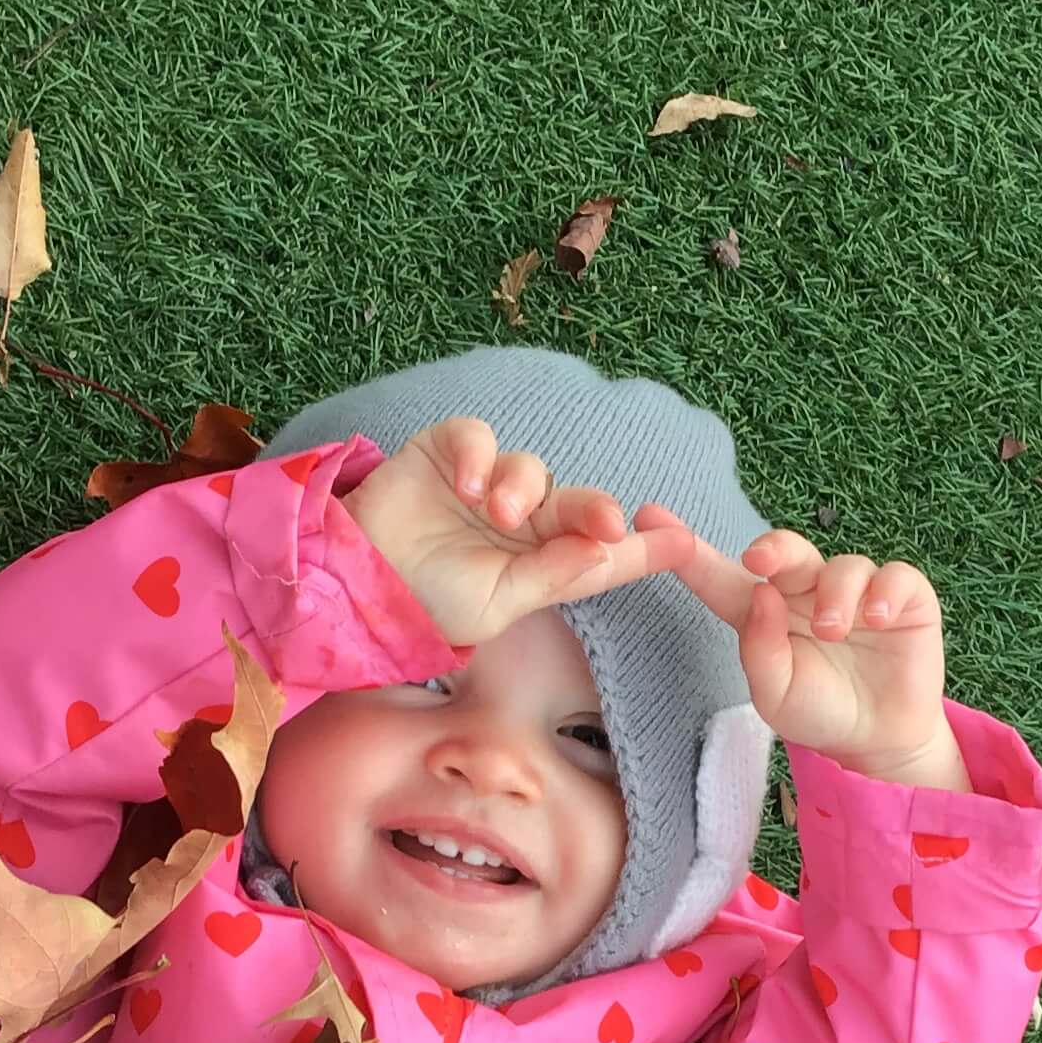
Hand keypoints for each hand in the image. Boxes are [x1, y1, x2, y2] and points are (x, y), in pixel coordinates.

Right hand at [338, 417, 669, 646]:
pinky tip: (468, 485)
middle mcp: (521, 521)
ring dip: (521, 486)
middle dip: (592, 510)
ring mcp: (485, 484)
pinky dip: (478, 454)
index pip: (600, 553)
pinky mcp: (446, 452)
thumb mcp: (496, 605)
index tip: (684, 544)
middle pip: (573, 504)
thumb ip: (548, 577)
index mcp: (541, 563)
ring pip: (529, 468)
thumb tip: (602, 554)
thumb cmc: (427, 603)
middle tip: (604, 522)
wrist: (357, 583)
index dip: (643, 548)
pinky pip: (476, 437)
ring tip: (496, 510)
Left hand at [635, 514, 970, 790]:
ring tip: (834, 630)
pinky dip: (885, 592)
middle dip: (772, 548)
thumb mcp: (776, 696)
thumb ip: (760, 651)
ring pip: (842, 565)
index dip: (688, 550)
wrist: (877, 741)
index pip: (721, 577)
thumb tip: (761, 593)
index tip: (648, 518)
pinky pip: (895, 576)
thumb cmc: (818, 712)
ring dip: (836, 593)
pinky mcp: (902, 599)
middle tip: (759, 562)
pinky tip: (877, 619)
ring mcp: (855, 591)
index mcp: (763, 613)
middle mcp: (805, 592)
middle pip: (784, 552)